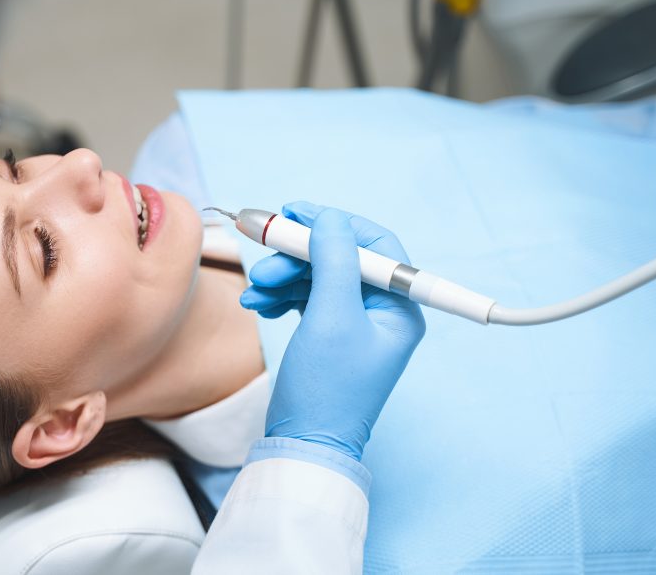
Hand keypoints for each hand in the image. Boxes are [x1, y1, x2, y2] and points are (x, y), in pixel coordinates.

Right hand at [240, 202, 425, 461]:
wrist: (305, 444)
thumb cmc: (327, 388)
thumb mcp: (332, 317)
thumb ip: (334, 260)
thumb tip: (330, 217)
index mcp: (400, 307)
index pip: (373, 244)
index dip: (333, 224)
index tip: (294, 211)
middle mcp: (382, 312)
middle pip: (338, 259)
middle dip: (297, 256)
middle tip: (262, 258)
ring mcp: (355, 324)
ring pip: (317, 277)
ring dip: (282, 277)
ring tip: (254, 290)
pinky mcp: (329, 335)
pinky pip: (305, 299)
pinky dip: (281, 296)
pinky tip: (258, 305)